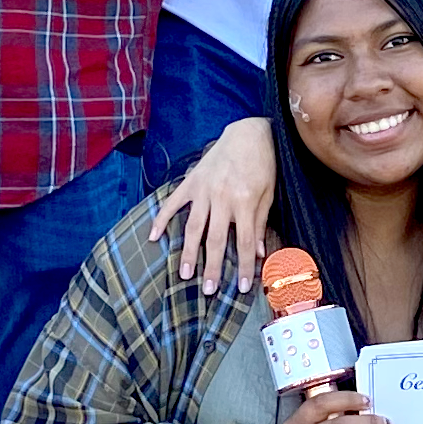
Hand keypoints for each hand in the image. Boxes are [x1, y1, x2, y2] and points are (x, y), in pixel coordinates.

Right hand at [155, 117, 278, 292]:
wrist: (247, 133)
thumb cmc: (262, 164)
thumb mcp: (268, 193)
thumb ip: (260, 223)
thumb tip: (256, 253)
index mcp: (244, 201)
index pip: (244, 242)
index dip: (244, 266)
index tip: (242, 287)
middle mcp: (222, 198)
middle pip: (215, 240)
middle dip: (212, 267)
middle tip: (208, 290)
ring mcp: (203, 190)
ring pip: (193, 227)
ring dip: (187, 252)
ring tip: (183, 274)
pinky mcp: (191, 182)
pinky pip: (173, 203)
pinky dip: (162, 218)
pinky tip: (154, 237)